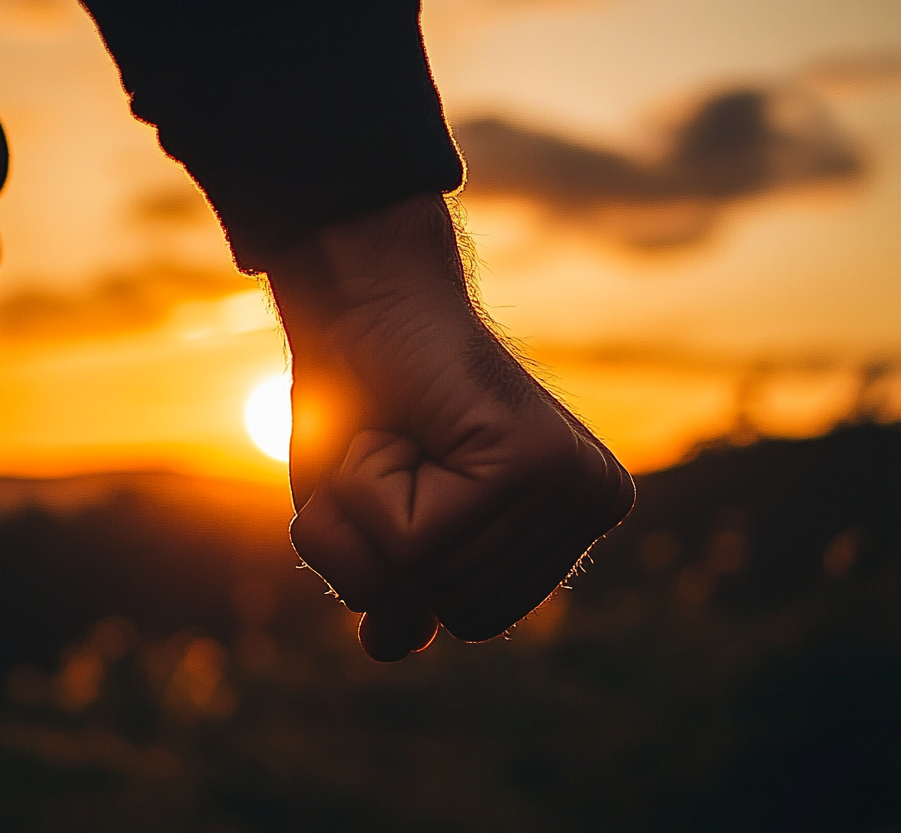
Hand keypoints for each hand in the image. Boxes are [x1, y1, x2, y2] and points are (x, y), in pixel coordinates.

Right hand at [266, 195, 633, 660]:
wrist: (361, 302)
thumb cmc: (362, 408)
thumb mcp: (368, 519)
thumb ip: (394, 585)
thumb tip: (393, 646)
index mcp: (561, 525)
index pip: (473, 617)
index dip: (401, 557)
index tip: (403, 469)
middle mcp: (586, 507)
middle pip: (463, 611)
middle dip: (382, 536)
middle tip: (390, 447)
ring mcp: (571, 484)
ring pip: (434, 580)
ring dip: (370, 507)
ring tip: (395, 432)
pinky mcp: (536, 460)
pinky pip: (418, 540)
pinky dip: (370, 485)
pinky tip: (400, 422)